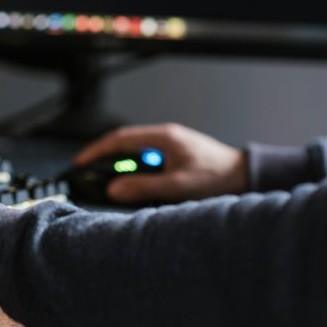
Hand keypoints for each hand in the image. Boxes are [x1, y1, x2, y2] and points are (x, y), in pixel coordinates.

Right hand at [74, 123, 247, 203]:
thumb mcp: (178, 185)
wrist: (247, 176)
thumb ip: (145, 187)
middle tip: (87, 172)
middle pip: (124, 144)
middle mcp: (165, 137)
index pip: (120, 139)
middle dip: (104, 158)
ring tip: (108, 183)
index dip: (96, 150)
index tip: (80, 162)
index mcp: (163, 137)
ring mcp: (170, 146)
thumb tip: (113, 189)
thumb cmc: (218, 177)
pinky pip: (147, 160)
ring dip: (121, 166)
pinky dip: (135, 171)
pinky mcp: (176, 156)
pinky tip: (135, 186)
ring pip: (135, 153)